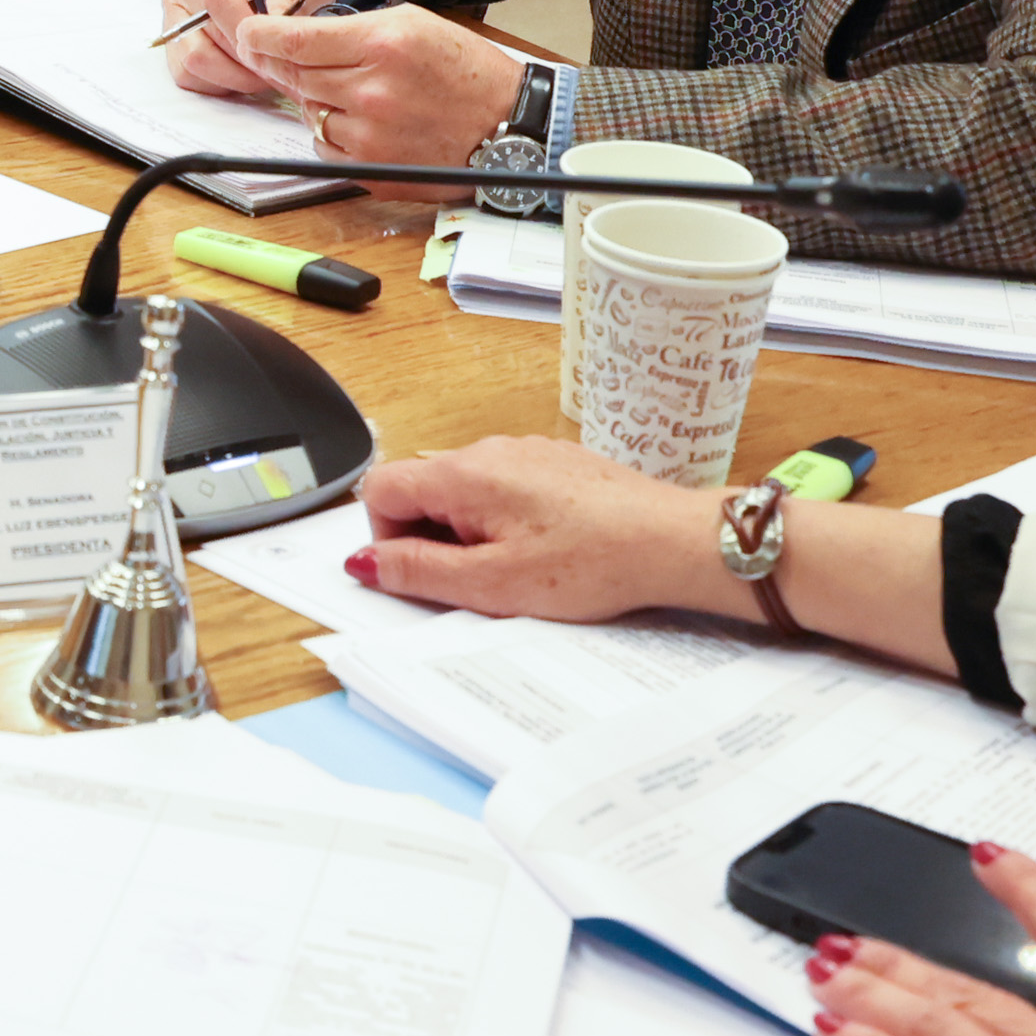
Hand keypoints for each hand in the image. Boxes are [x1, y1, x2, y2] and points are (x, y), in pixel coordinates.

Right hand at [156, 0, 323, 92]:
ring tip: (264, 71)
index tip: (271, 47)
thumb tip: (273, 26)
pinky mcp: (172, 31)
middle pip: (206, 30)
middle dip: (246, 57)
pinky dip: (218, 82)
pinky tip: (244, 71)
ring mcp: (174, 2)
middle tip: (280, 68)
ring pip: (194, 57)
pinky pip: (186, 71)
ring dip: (233, 75)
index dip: (244, 28)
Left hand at [230, 0, 520, 163]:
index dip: (260, 35)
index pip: (294, 40)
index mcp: (382, 45)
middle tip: (278, 57)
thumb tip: (295, 37)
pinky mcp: (370, 170)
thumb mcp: (413, 25)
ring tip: (356, 93)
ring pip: (306, 113)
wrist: (508, 125)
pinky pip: (325, 147)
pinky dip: (334, 134)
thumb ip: (352, 29)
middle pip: (292, 76)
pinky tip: (367, 123)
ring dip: (316, 101)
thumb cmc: (464, 71)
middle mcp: (370, 92)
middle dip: (280, 65)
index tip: (247, 32)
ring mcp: (369, 137)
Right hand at [344, 438, 724, 622]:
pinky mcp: (556, 462)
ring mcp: (526, 452)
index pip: (380, 490)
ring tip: (519, 568)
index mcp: (464, 474)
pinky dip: (508, 520)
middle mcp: (490, 451)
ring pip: (465, 491)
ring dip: (471, 531)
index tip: (420, 572)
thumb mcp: (492, 584)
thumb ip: (418, 572)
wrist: (670, 542)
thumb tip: (365, 563)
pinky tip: (547, 549)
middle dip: (433, 538)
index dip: (386, 539)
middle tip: (477, 579)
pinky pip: (506, 488)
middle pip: (423, 489)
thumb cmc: (593, 562)